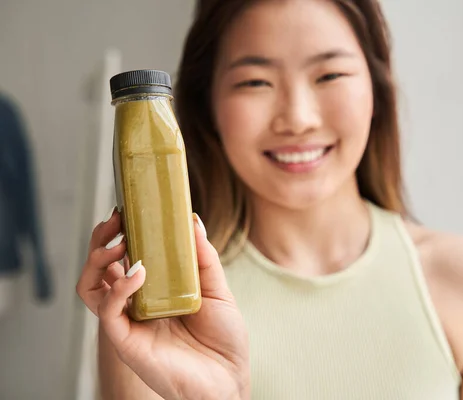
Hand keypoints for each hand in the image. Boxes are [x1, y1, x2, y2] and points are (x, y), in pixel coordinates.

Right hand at [76, 209, 249, 399]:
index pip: (124, 259)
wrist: (229, 380)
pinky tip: (138, 272)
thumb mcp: (217, 290)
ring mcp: (129, 323)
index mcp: (154, 292)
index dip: (120, 234)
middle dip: (101, 240)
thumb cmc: (223, 340)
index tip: (127, 211)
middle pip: (99, 269)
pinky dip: (118, 288)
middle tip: (117, 220)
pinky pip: (108, 312)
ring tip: (118, 245)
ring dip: (98, 260)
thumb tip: (193, 220)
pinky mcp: (127, 341)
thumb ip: (203, 258)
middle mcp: (136, 305)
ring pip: (91, 289)